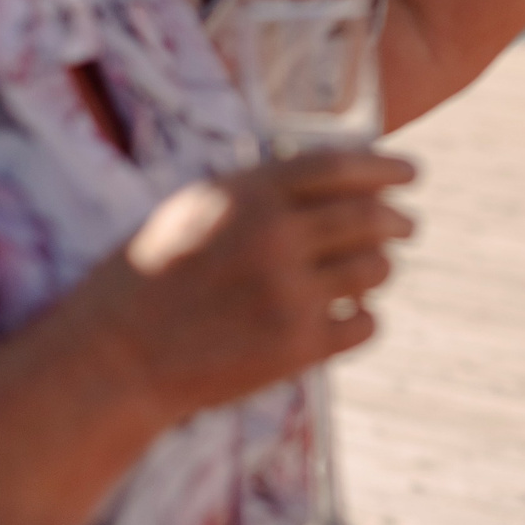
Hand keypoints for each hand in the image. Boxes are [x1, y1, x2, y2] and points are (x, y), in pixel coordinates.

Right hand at [75, 148, 418, 428]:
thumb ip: (260, 191)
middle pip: (372, 217)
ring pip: (377, 269)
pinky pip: (366, 323)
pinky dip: (364, 318)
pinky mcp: (300, 346)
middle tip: (408, 224)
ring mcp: (291, 293)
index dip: (385, 166)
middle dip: (399, 219)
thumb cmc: (150, 278)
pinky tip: (349, 316)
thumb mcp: (195, 210)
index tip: (410, 172)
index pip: (341, 166)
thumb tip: (334, 176)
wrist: (114, 358)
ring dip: (380, 267)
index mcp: (248, 195)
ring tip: (370, 271)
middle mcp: (276, 237)